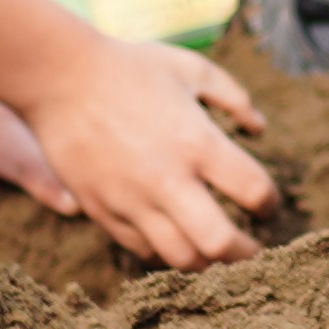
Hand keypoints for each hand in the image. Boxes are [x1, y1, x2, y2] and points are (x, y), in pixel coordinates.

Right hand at [5, 31, 279, 269]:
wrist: (57, 77)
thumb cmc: (129, 67)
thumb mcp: (190, 69)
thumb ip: (233, 97)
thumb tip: (259, 128)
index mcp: (197, 142)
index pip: (254, 191)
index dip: (270, 204)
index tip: (267, 206)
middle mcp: (168, 180)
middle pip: (220, 244)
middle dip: (245, 255)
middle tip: (252, 252)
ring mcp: (132, 200)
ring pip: (179, 259)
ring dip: (205, 261)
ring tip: (213, 252)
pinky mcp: (102, 210)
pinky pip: (141, 249)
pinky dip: (163, 250)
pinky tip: (173, 237)